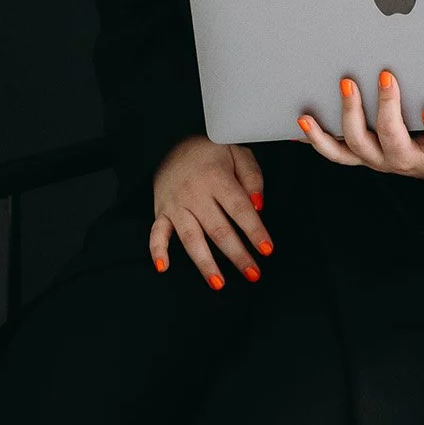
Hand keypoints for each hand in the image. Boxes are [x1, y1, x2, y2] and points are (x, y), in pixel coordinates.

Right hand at [150, 134, 271, 289]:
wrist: (172, 141)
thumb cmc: (212, 150)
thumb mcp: (238, 152)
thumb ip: (252, 177)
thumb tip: (258, 206)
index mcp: (217, 178)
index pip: (239, 209)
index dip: (254, 231)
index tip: (267, 250)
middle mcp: (195, 194)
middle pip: (218, 230)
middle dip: (237, 255)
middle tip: (253, 274)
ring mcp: (176, 205)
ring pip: (191, 239)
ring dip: (205, 263)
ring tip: (219, 283)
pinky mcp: (162, 211)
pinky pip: (156, 233)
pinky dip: (157, 250)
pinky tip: (163, 267)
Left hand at [297, 69, 423, 179]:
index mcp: (406, 157)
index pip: (392, 131)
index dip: (387, 105)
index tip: (386, 77)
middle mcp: (382, 160)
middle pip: (359, 138)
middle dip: (351, 109)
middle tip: (347, 81)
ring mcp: (368, 158)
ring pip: (340, 150)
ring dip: (320, 134)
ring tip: (306, 116)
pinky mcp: (359, 154)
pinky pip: (334, 152)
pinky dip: (316, 140)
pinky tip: (301, 126)